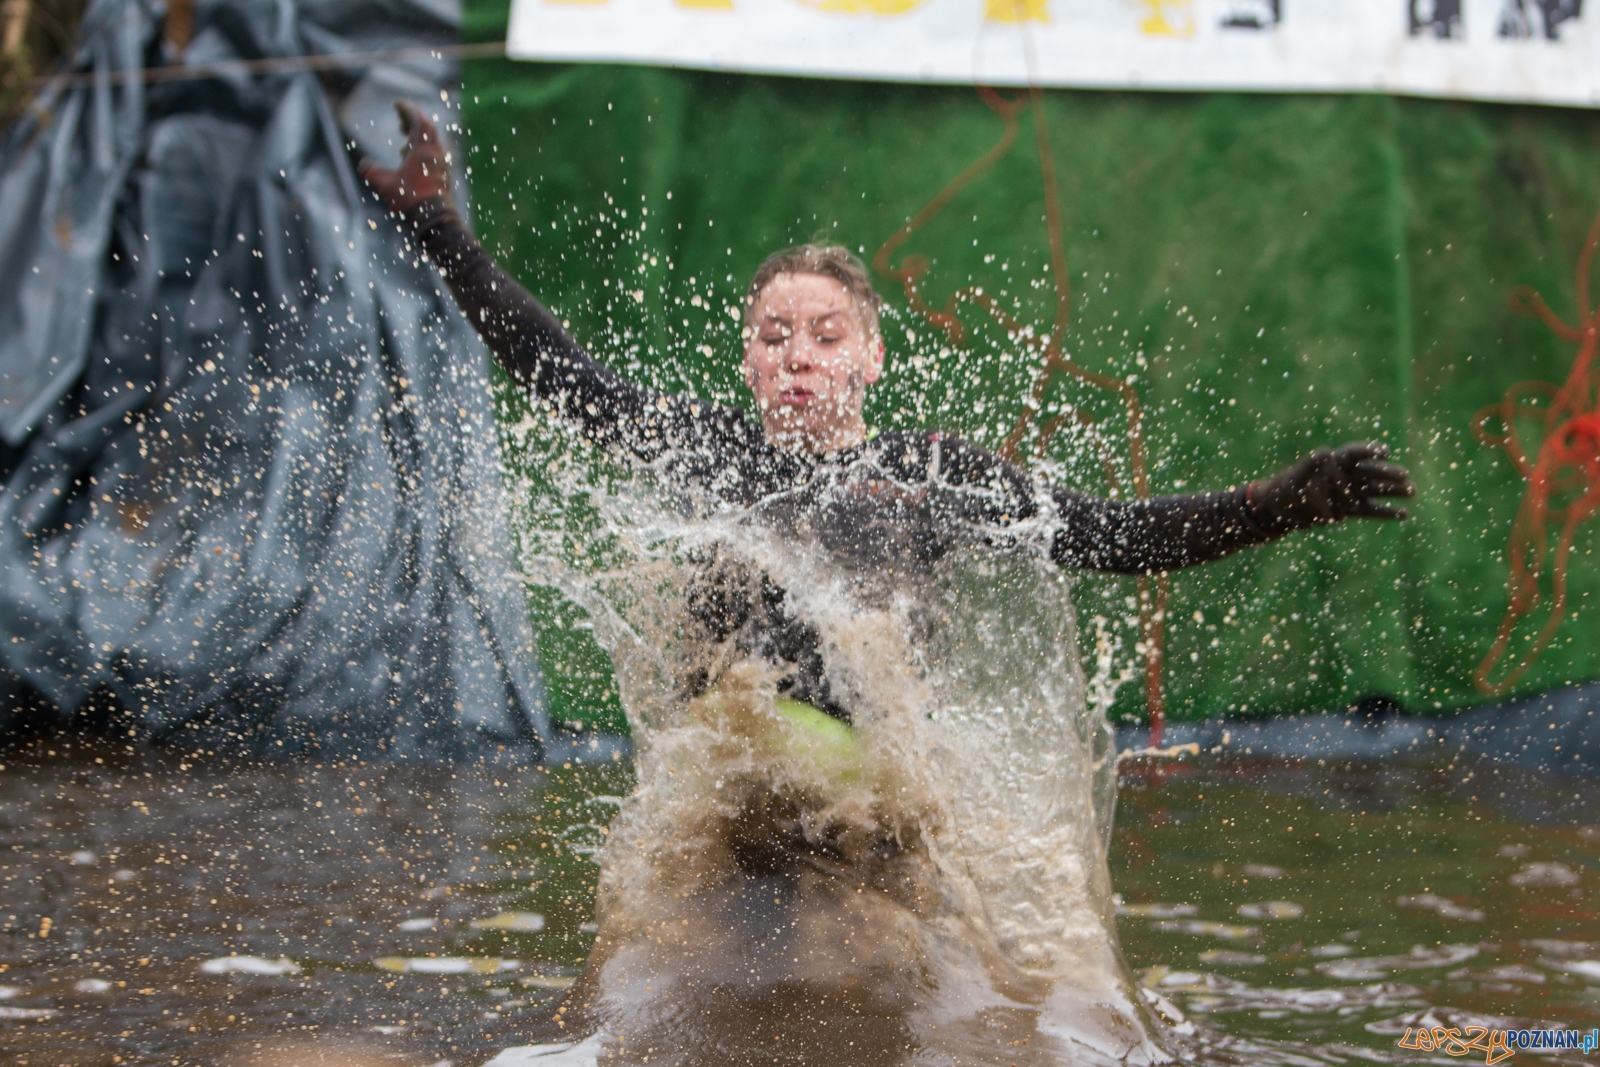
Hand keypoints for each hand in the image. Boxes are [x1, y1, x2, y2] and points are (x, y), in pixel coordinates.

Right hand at [357, 99, 451, 216]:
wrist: (434, 218)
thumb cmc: (410, 198)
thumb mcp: (384, 184)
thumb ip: (371, 172)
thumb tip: (364, 166)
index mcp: (424, 147)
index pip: (417, 119)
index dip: (407, 109)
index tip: (397, 103)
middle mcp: (436, 151)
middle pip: (426, 127)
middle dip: (412, 120)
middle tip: (400, 120)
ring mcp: (442, 162)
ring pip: (431, 140)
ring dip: (417, 135)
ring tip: (403, 136)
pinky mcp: (444, 173)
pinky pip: (433, 152)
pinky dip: (422, 148)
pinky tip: (411, 155)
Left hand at [1247, 442, 1414, 531]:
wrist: (1278, 511)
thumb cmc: (1285, 489)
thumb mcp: (1294, 477)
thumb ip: (1310, 464)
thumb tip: (1325, 451)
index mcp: (1332, 462)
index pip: (1354, 453)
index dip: (1369, 450)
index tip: (1383, 451)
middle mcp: (1344, 476)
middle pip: (1370, 471)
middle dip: (1387, 472)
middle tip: (1405, 475)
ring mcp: (1348, 493)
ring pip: (1375, 490)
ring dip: (1394, 490)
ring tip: (1412, 491)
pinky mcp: (1348, 510)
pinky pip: (1371, 510)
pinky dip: (1387, 512)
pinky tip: (1404, 514)